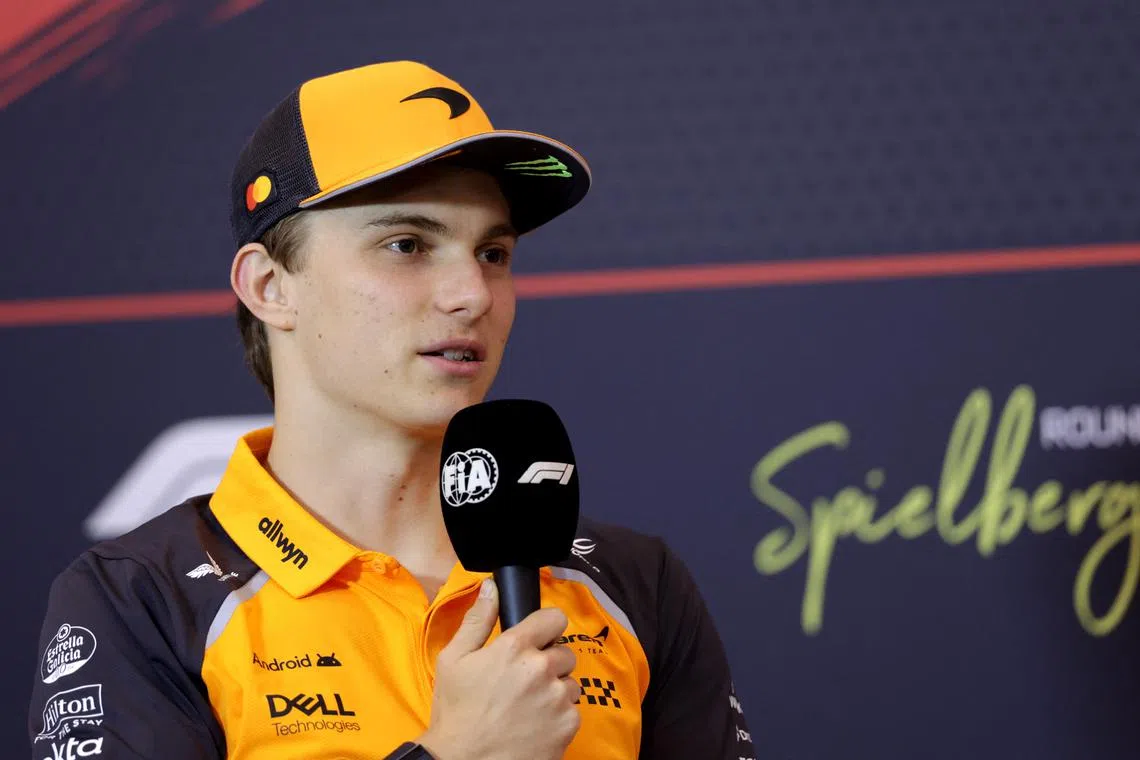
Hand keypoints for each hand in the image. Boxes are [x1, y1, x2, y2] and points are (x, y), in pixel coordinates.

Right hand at [418, 579, 580, 759]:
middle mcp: (541, 668)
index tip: (538, 638)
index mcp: (514, 647)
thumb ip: (478, 620)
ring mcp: (557, 697)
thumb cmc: (456, 712)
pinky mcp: (568, 725)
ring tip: (528, 706)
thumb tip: (492, 588)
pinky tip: (534, 725)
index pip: (554, 618)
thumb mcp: (453, 660)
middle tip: (523, 681)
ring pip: (570, 682)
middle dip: (548, 663)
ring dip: (555, 690)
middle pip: (564, 651)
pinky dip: (558, 716)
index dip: (546, 627)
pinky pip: (573, 710)